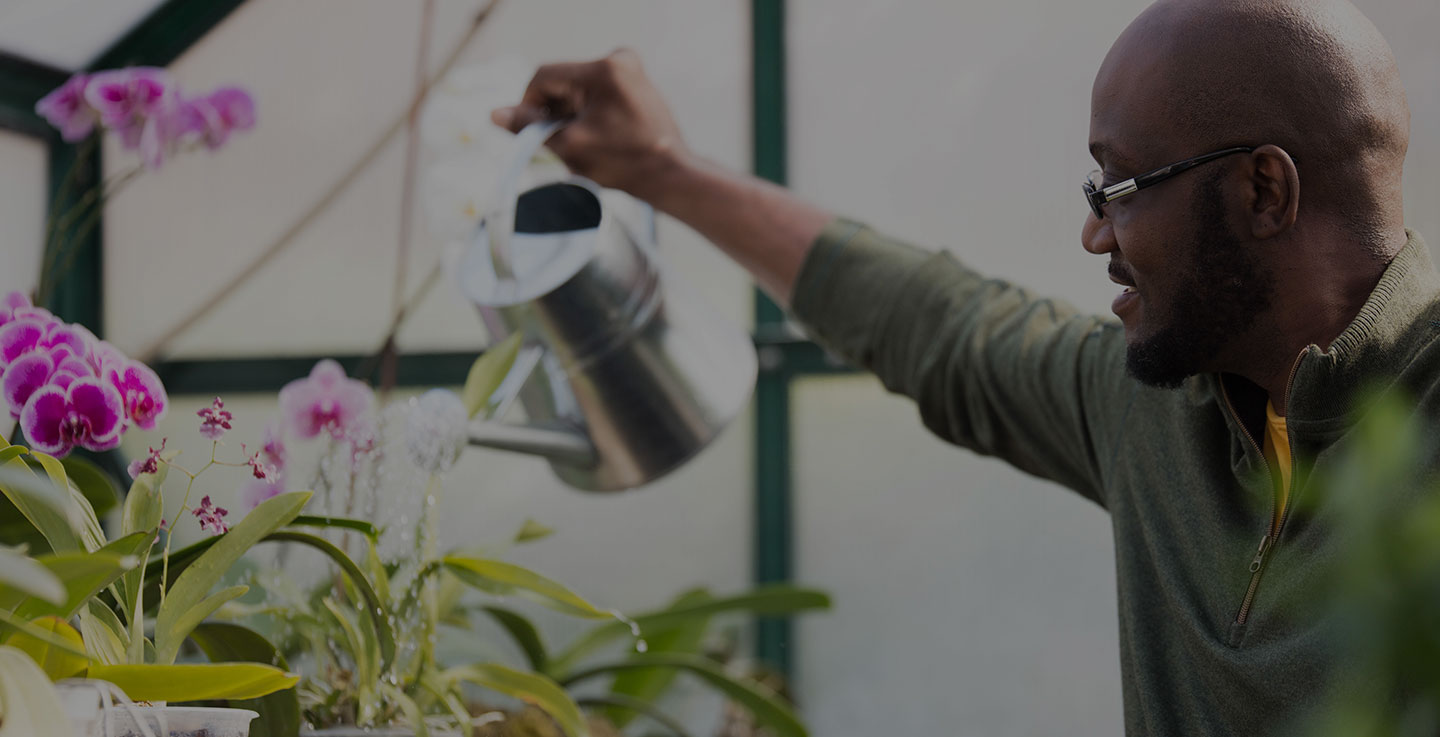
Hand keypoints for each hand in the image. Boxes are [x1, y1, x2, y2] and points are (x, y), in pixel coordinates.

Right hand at [491, 49, 688, 202]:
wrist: (672, 176)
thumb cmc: (626, 163)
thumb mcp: (570, 146)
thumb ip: (530, 128)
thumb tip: (495, 114)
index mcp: (603, 69)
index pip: (544, 76)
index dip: (528, 104)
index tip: (529, 131)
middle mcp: (619, 60)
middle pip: (561, 82)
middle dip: (552, 112)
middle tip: (557, 144)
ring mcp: (630, 71)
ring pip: (577, 90)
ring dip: (568, 115)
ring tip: (580, 146)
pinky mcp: (635, 84)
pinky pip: (595, 95)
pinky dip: (586, 115)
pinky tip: (595, 140)